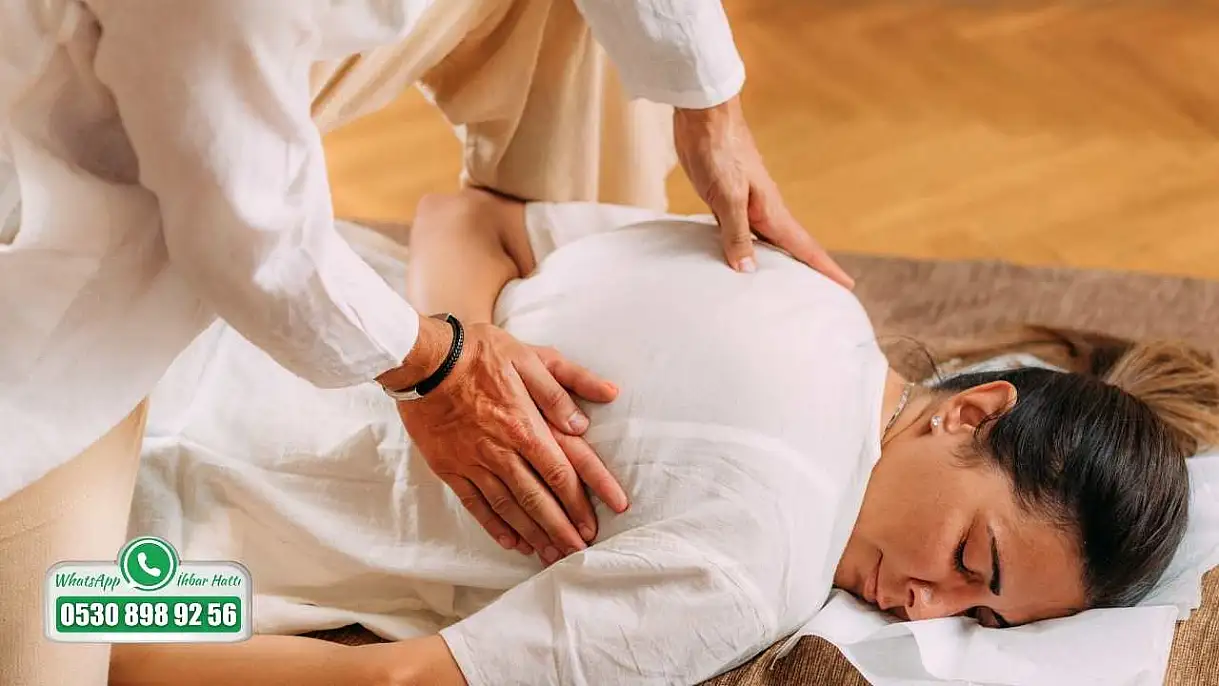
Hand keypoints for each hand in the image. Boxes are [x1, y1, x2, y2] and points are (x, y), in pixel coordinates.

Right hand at [391, 318, 628, 564]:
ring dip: (535, 533)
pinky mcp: (451, 468)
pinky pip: (476, 505)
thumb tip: (592, 412)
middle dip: (564, 526)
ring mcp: (475, 462)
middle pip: (540, 498)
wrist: (424, 359)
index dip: (591, 493)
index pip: (566, 469)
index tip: (614, 510)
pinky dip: (495, 526)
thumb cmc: (480, 353)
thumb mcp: (529, 356)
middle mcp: (503, 450)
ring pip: (510, 507)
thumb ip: (564, 386)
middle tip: (583, 549)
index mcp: (526, 424)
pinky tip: (513, 542)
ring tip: (553, 555)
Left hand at [673, 96, 854, 288]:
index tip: (847, 286)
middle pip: (790, 247)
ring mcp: (745, 203)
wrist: (703, 115)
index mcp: (769, 210)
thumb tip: (748, 271)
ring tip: (786, 284)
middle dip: (808, 270)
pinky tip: (741, 256)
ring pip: (765, 241)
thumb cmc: (719, 150)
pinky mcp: (726, 198)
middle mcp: (763, 210)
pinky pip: (741, 231)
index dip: (825, 268)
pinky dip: (747, 247)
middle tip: (822, 294)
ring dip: (777, 261)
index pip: (804, 246)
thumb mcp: (727, 196)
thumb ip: (736, 234)